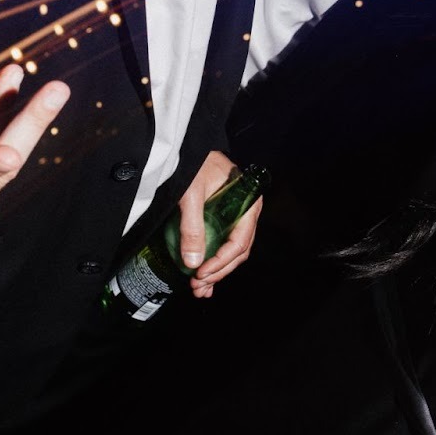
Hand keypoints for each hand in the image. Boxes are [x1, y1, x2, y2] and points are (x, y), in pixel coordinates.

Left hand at [179, 150, 263, 298]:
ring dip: (217, 271)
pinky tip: (204, 278)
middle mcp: (246, 212)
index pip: (239, 242)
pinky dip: (214, 262)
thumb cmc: (193, 163)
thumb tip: (193, 262)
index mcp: (248, 203)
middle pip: (238, 251)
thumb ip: (192, 227)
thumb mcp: (191, 194)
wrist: (187, 145)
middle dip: (219, 271)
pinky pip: (224, 244)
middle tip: (199, 286)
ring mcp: (236, 216)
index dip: (221, 262)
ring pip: (232, 251)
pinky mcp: (223, 218)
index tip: (201, 273)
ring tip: (200, 289)